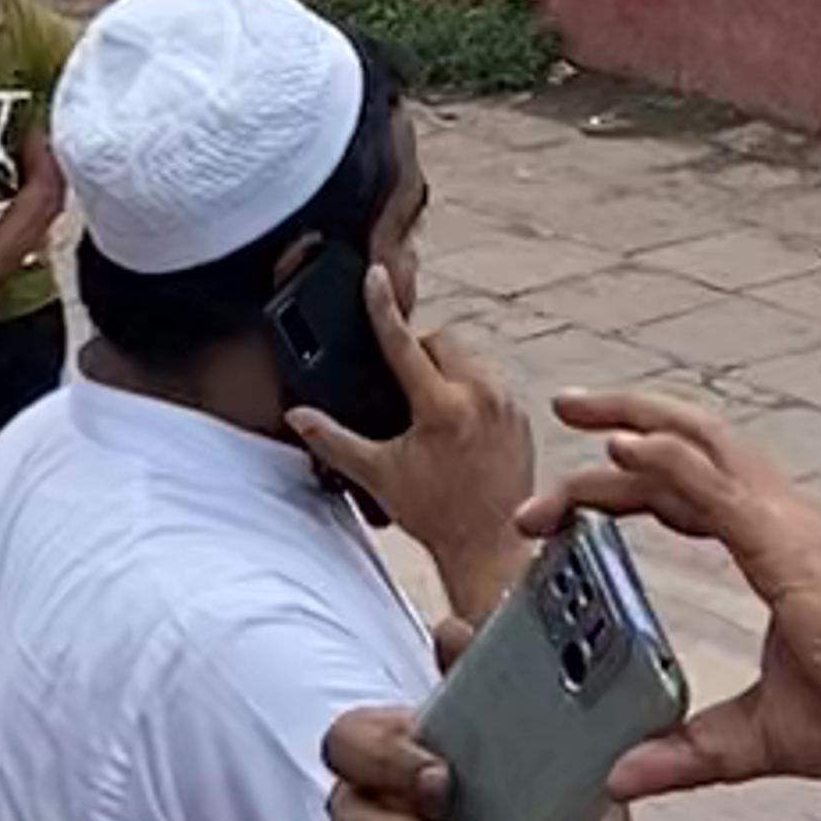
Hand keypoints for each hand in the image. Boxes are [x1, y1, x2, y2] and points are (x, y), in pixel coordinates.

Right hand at [291, 265, 536, 607]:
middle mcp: (479, 396)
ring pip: (471, 357)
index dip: (382, 306)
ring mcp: (506, 405)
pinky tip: (460, 421)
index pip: (403, 342)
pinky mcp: (522, 416)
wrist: (491, 546)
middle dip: (420, 351)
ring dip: (448, 368)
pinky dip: (473, 389)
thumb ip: (333, 440)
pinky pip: (493, 381)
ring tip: (431, 406)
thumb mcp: (377, 475)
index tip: (376, 275)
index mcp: (440, 407)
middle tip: (405, 387)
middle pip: (443, 340)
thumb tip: (298, 416)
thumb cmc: (434, 514)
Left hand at [535, 390, 820, 803]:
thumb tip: (618, 775)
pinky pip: (717, 484)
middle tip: (565, 414)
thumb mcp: (761, 735)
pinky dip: (665, 457)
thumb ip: (689, 751)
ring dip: (632, 420)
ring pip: (700, 442)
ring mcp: (791, 524)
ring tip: (575, 409)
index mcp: (783, 547)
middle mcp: (786, 519)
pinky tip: (619, 449)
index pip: (692, 491)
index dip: (633, 480)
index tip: (570, 496)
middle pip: (693, 446)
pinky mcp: (791, 544)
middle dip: (623, 423)